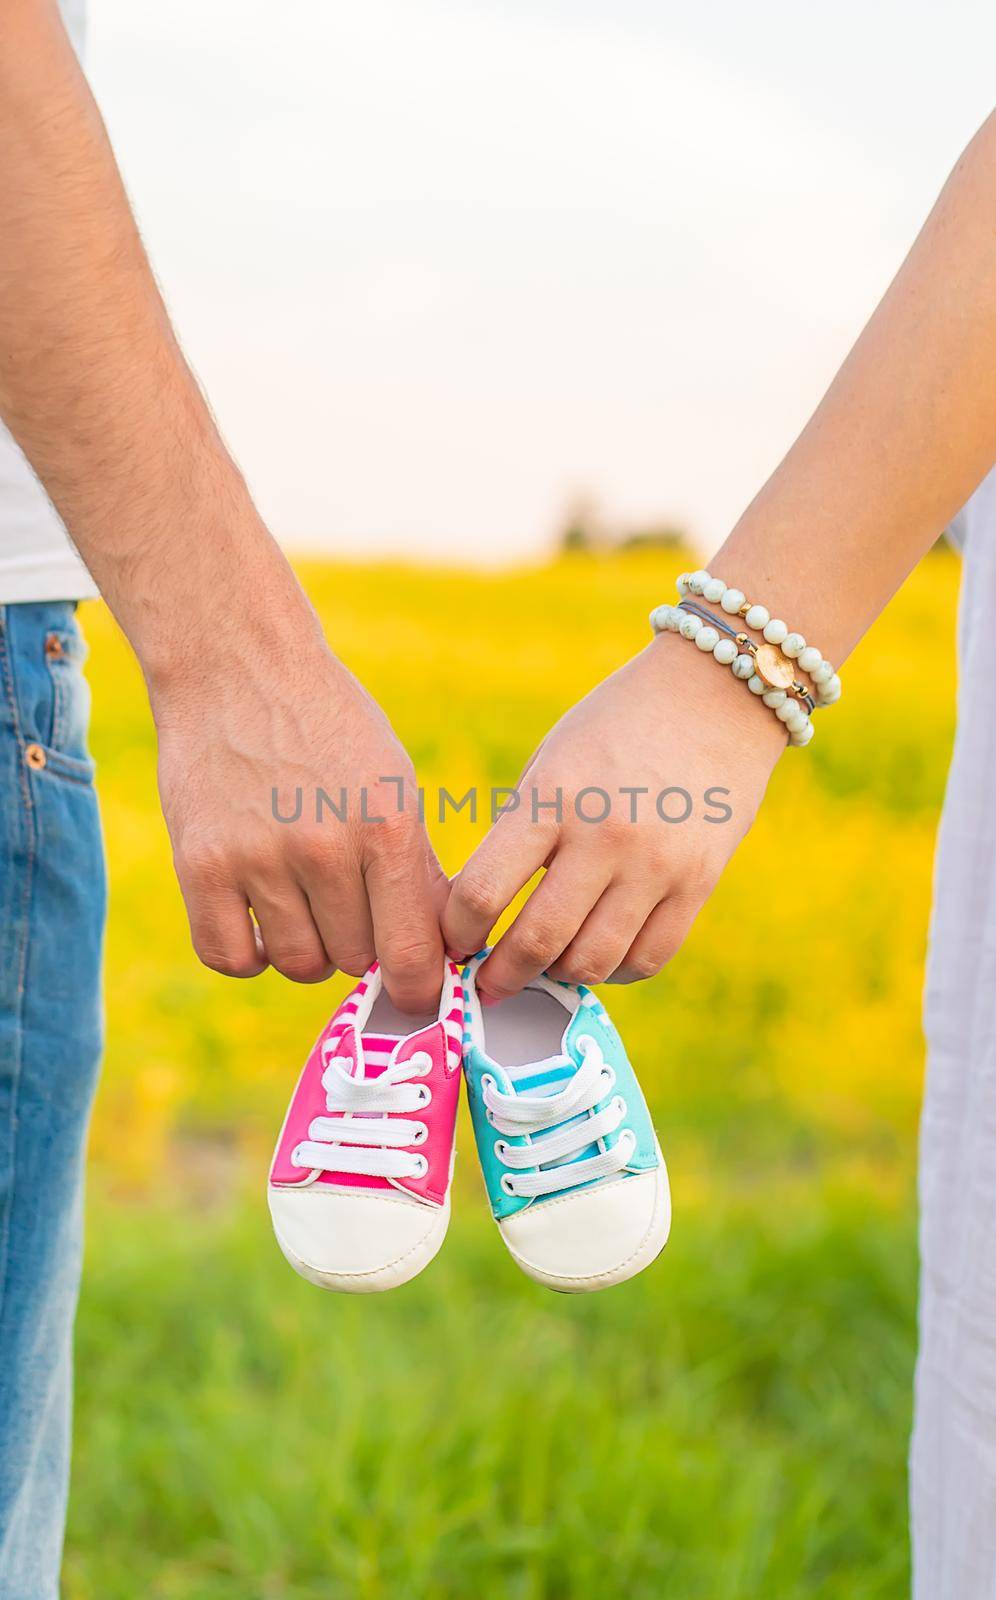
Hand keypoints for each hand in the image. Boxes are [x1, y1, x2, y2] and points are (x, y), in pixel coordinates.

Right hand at [152, 605, 445, 1011]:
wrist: (238, 668)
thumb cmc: (330, 727)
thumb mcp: (394, 784)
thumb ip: (417, 869)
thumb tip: (443, 954)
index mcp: (386, 826)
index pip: (411, 952)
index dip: (418, 988)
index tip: (414, 993)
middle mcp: (324, 847)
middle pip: (354, 961)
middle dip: (360, 945)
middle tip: (348, 905)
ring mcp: (257, 858)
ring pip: (299, 964)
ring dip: (307, 948)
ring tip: (305, 903)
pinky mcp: (200, 865)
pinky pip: (232, 958)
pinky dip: (250, 954)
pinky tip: (262, 919)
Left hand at [442, 636, 784, 998]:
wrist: (717, 696)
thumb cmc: (614, 728)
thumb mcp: (552, 765)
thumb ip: (519, 835)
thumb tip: (479, 914)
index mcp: (554, 797)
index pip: (485, 890)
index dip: (458, 931)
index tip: (454, 942)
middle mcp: (605, 836)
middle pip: (538, 939)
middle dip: (502, 975)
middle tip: (488, 985)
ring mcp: (657, 865)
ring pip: (593, 961)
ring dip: (557, 976)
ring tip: (544, 968)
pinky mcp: (699, 884)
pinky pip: (647, 958)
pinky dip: (614, 971)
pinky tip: (596, 955)